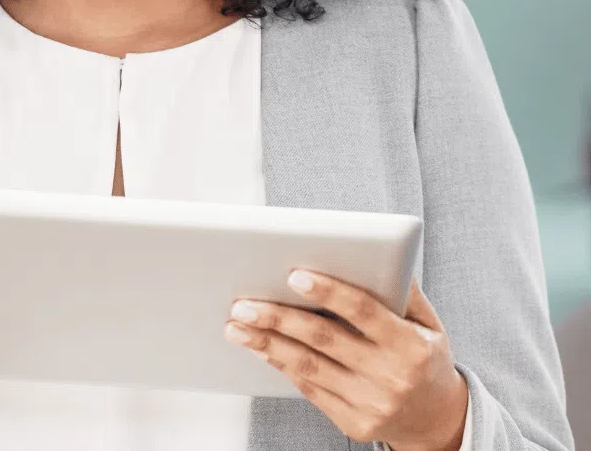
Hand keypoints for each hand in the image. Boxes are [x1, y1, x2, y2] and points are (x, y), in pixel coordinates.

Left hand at [224, 273, 468, 450]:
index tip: (294, 274)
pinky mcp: (354, 423)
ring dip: (267, 343)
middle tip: (244, 302)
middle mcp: (389, 376)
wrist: (438, 421)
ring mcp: (370, 404)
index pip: (362, 311)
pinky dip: (282, 365)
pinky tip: (260, 347)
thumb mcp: (428, 322)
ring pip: (308, 367)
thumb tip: (381, 250)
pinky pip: (310, 389)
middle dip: (279, 317)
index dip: (328, 291)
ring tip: (236, 325)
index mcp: (409, 345)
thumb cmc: (425, 357)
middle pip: (324, 339)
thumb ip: (403, 289)